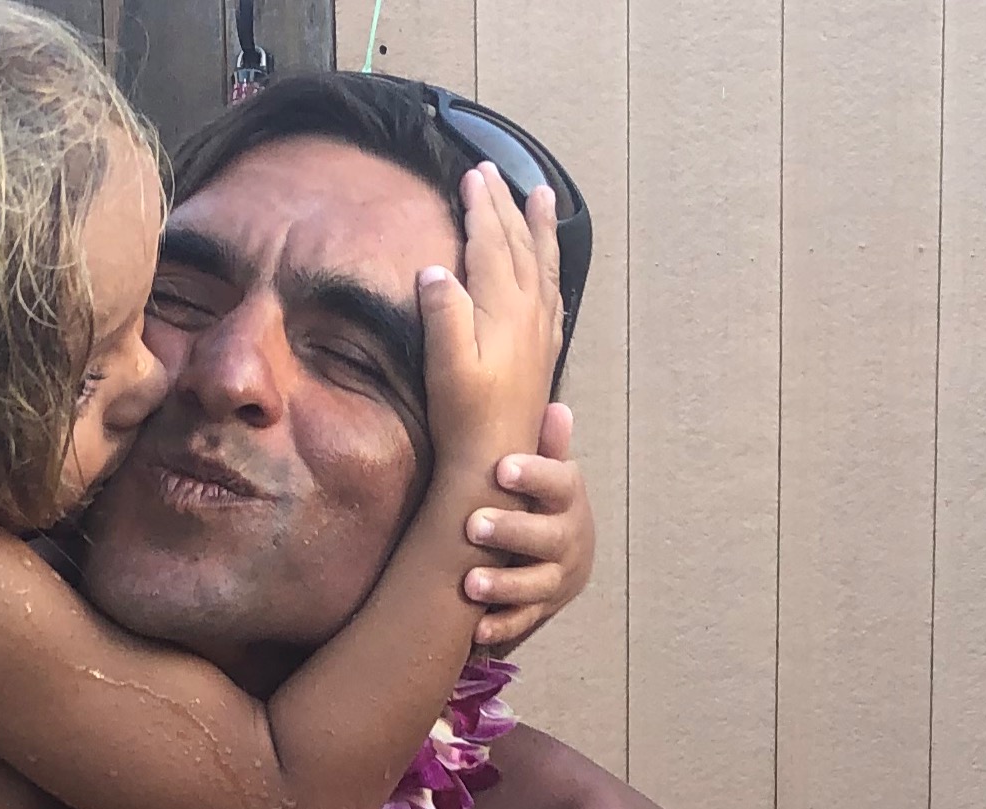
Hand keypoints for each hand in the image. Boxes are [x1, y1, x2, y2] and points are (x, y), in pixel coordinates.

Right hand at [416, 167, 562, 516]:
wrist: (498, 459)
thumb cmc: (465, 416)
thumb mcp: (446, 365)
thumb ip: (443, 314)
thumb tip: (433, 270)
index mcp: (503, 308)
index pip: (492, 243)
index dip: (481, 207)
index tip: (472, 175)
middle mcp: (528, 311)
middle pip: (518, 244)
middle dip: (505, 205)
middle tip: (493, 172)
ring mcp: (540, 329)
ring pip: (542, 262)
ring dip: (539, 226)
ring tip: (542, 195)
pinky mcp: (543, 349)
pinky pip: (552, 291)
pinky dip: (549, 265)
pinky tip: (549, 265)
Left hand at [460, 400, 594, 650]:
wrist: (568, 552)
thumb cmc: (544, 502)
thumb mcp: (549, 471)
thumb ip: (547, 445)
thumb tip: (555, 408)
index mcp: (567, 500)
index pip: (559, 484)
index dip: (534, 476)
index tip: (502, 467)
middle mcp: (569, 539)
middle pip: (548, 537)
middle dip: (512, 532)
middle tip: (473, 524)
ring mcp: (557, 577)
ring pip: (537, 585)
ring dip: (504, 585)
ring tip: (470, 583)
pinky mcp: (542, 608)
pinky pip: (524, 621)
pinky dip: (501, 626)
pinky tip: (476, 628)